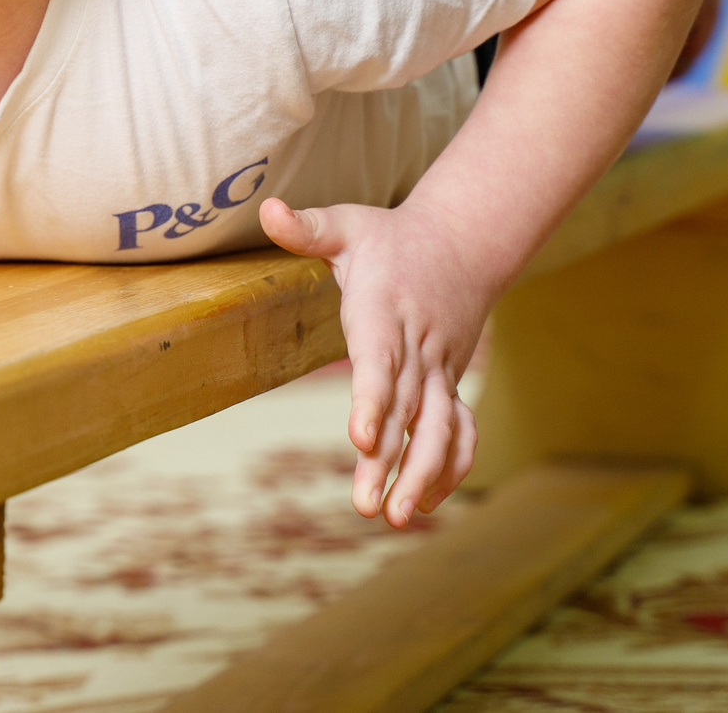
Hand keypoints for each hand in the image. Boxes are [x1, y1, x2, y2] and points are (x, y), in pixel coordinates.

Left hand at [259, 197, 491, 526]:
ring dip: (424, 476)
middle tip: (371, 509)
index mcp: (385, 312)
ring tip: (397, 518)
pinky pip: (461, 432)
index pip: (380, 362)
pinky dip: (452, 468)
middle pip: (409, 411)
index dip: (373, 401)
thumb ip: (306, 227)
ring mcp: (440, 371)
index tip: (361, 439)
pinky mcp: (450, 385)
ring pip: (441, 430)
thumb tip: (265, 208)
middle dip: (393, 462)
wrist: (463, 242)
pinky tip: (425, 504)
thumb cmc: (391, 237)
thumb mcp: (348, 223)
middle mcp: (418, 348)